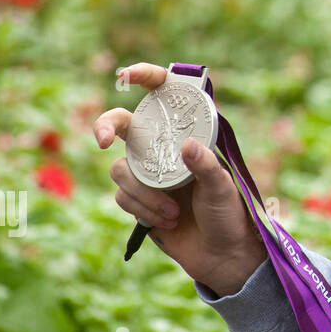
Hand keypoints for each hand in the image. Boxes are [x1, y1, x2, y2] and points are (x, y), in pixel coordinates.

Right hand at [96, 62, 266, 295]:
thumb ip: (206, 167)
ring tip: (172, 213)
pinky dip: (142, 209)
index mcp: (190, 136)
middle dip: (105, 126)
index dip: (146, 77)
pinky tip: (167, 222)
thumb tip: (187, 147)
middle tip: (101, 140)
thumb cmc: (229, 215)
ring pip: (121, 169)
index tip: (127, 75)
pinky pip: (122, 196)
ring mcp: (149, 174)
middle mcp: (164, 149)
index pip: (166, 97)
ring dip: (142, 193)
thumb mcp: (223, 189)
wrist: (222, 256)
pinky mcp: (138, 200)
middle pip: (123, 126)